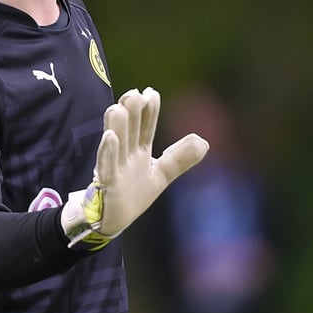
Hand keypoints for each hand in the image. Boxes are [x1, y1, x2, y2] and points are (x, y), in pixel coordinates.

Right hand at [61, 87, 209, 249]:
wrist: (111, 220)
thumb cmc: (133, 194)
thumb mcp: (161, 174)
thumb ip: (180, 158)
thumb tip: (205, 142)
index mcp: (139, 151)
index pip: (146, 127)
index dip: (149, 111)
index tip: (151, 92)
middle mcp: (126, 155)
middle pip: (131, 130)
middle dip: (132, 112)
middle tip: (134, 94)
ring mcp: (115, 168)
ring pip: (116, 143)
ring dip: (118, 126)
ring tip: (119, 108)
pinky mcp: (107, 184)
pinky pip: (106, 165)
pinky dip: (108, 151)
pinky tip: (109, 137)